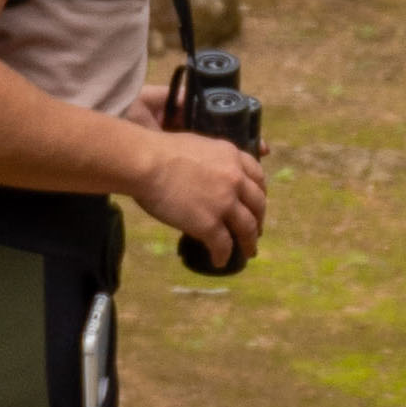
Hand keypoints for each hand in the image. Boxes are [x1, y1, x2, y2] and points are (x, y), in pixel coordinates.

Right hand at [137, 125, 264, 263]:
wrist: (146, 163)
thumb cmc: (159, 151)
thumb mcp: (197, 145)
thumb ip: (210, 159)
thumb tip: (206, 174)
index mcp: (231, 156)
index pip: (257, 176)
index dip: (260, 192)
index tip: (256, 202)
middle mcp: (235, 179)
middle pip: (258, 204)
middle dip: (259, 218)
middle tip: (255, 229)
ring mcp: (225, 203)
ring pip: (247, 228)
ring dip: (250, 242)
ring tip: (249, 252)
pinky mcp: (210, 224)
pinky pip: (224, 245)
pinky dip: (223, 256)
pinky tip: (219, 261)